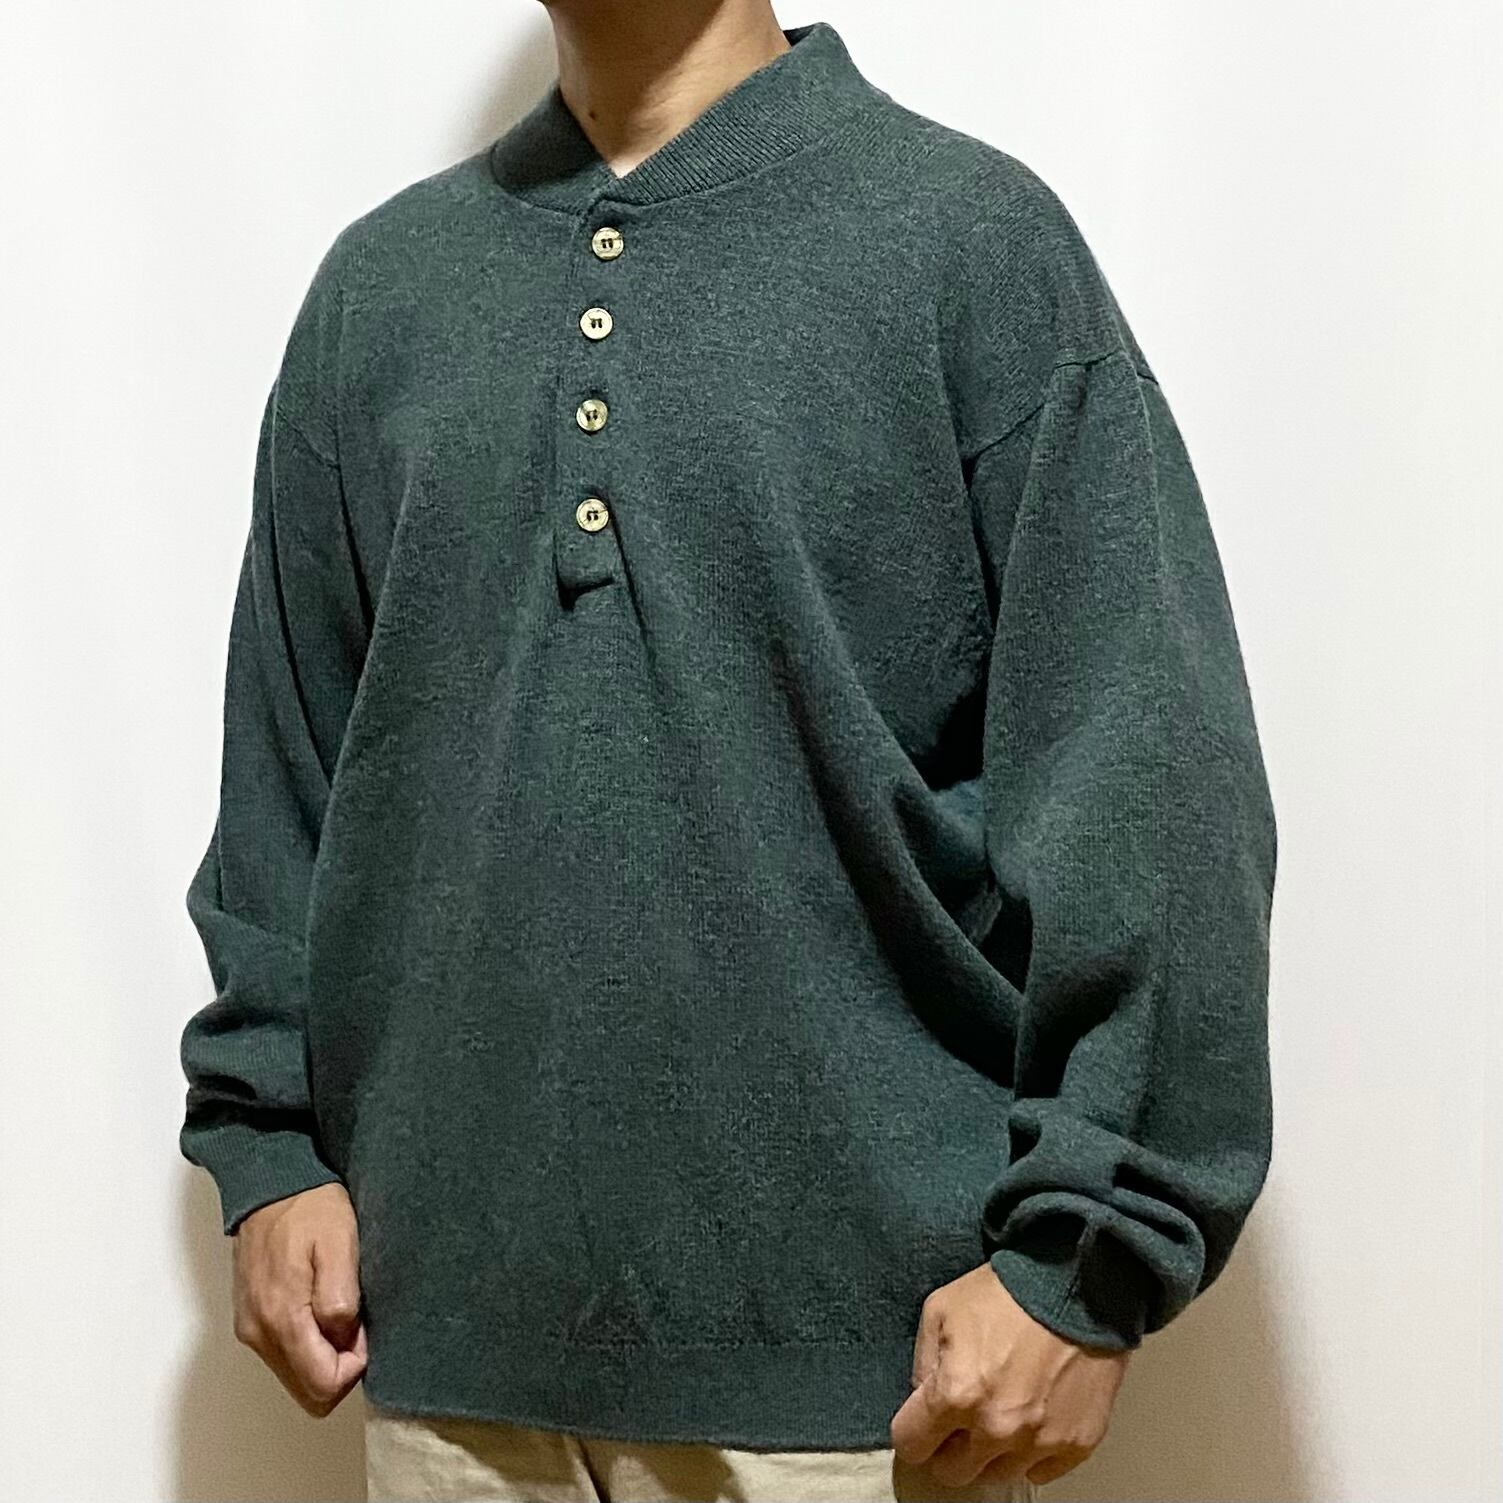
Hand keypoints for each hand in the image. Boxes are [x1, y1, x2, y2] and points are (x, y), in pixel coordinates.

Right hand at [231, 1181, 367, 1416]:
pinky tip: (319, 1306)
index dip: (353, 1368)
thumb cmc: (309, 1209)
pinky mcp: (250, 1319)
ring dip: (323, 1356)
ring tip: (339, 1308)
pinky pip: (283, 1355)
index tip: (363, 1330)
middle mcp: (259, 1334)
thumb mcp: (341, 1245)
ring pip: (295, 1375)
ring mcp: (250, 1329)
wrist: (271, 1184)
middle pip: (307, 1392)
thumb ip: (340, 1300)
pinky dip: (307, 1344)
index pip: (321, 1387)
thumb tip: (343, 1341)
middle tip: (354, 1322)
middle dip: (339, 1368)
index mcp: (282, 1319)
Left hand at [890, 1262, 1130, 1488]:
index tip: (921, 1421)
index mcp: (956, 1394)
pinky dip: (1032, 1451)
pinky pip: (1040, 1472)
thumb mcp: (941, 1308)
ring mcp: (1039, 1442)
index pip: (911, 1445)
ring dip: (992, 1451)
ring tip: (1001, 1410)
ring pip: (997, 1475)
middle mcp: (996, 1428)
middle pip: (953, 1472)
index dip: (912, 1431)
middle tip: (961, 1416)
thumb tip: (922, 1398)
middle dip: (950, 1446)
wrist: (1076, 1285)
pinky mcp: (1076, 1444)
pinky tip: (1032, 1416)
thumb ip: (922, 1362)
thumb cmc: (1008, 1291)